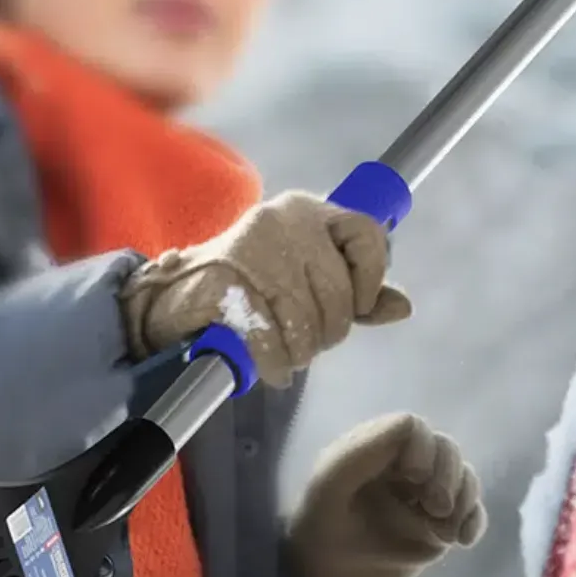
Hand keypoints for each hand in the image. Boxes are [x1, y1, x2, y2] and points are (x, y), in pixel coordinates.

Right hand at [117, 190, 411, 387]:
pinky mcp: (222, 281)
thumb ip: (360, 294)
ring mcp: (251, 248)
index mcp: (311, 211)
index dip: (370, 279)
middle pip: (339, 294)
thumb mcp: (312, 283)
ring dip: (298, 353)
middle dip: (328, 332)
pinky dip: (272, 363)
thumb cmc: (254, 289)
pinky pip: (270, 340)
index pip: (369, 234)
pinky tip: (267, 365)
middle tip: (305, 339)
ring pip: (307, 323)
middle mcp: (283, 220)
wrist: (172, 297)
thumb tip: (402, 307)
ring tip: (282, 349)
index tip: (357, 306)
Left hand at [285, 413, 487, 576]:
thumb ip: (359, 453)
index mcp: (374, 449)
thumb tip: (412, 428)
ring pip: (464, 476)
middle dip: (448, 476)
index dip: (422, 448)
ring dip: (464, 499)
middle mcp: (404, 465)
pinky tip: (462, 541)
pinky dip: (474, 521)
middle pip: (445, 448)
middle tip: (434, 508)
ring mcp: (425, 495)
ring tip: (445, 531)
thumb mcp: (328, 489)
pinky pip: (472, 511)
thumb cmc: (320, 534)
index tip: (414, 477)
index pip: (412, 428)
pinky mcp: (441, 524)